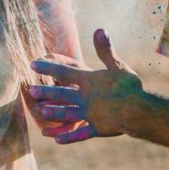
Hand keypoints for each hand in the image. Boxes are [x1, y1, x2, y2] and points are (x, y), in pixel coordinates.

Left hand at [28, 28, 141, 143]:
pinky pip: (80, 134)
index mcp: (89, 81)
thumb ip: (105, 50)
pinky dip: (69, 137)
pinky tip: (57, 140)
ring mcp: (89, 115)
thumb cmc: (129, 87)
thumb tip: (99, 29)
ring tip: (39, 112)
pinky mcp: (97, 129)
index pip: (64, 72)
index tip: (32, 64)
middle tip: (30, 91)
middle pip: (61, 94)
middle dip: (45, 91)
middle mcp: (85, 98)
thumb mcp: (117, 65)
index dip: (47, 68)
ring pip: (67, 113)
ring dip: (53, 112)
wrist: (139, 111)